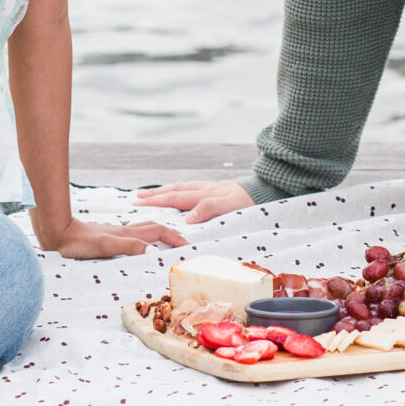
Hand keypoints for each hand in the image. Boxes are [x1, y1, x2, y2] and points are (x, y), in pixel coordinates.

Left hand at [34, 214, 188, 258]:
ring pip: (142, 231)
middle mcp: (123, 231)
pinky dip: (142, 239)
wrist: (56, 233)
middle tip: (182, 244)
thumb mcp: (104, 247)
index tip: (187, 246)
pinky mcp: (106, 237)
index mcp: (126, 234)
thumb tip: (151, 250)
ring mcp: (114, 233)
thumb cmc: (78, 243)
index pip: (157, 232)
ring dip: (157, 235)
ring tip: (166, 243)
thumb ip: (127, 246)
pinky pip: (131, 236)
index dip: (174, 238)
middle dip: (170, 234)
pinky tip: (136, 246)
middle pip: (153, 228)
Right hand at [135, 179, 257, 222]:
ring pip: (182, 187)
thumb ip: (209, 209)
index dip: (157, 201)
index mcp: (204, 195)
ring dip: (165, 191)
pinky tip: (177, 193)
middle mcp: (204, 189)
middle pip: (175, 190)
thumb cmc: (249, 204)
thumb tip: (187, 218)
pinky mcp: (216, 189)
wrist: (267, 191)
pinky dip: (178, 190)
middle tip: (137, 197)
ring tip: (151, 193)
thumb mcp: (230, 207)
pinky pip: (191, 188)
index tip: (139, 203)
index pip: (175, 198)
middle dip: (155, 195)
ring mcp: (210, 188)